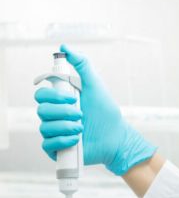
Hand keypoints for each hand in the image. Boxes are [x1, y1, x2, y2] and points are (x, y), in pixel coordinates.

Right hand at [36, 44, 156, 174]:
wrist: (117, 139)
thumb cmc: (106, 114)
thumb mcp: (95, 86)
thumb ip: (83, 66)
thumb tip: (65, 47)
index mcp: (59, 101)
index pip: (41, 93)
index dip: (54, 95)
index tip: (74, 97)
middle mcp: (54, 116)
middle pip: (41, 109)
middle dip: (62, 111)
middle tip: (81, 114)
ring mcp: (54, 133)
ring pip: (45, 127)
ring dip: (66, 126)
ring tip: (82, 128)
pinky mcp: (56, 150)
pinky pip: (48, 144)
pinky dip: (63, 140)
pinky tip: (77, 140)